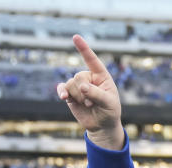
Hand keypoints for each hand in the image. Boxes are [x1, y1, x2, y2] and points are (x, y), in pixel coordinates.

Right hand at [57, 35, 124, 150]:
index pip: (92, 60)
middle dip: (85, 92)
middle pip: (79, 76)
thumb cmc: (110, 111)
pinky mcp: (70, 94)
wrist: (102, 125)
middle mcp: (89, 77)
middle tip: (93, 103)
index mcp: (101, 75)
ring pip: (71, 84)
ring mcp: (78, 85)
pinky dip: (62, 92)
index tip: (75, 37)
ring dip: (79, 97)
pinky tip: (63, 97)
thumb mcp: (108, 103)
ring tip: (89, 105)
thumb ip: (96, 93)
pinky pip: (62, 88)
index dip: (83, 48)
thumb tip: (81, 86)